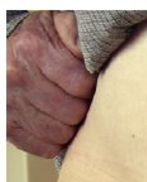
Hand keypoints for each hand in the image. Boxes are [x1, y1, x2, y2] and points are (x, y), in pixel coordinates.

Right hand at [7, 11, 96, 158]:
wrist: (11, 54)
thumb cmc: (44, 45)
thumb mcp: (63, 29)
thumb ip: (81, 37)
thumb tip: (97, 53)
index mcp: (33, 52)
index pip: (80, 85)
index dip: (90, 87)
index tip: (87, 83)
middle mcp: (17, 78)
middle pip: (72, 113)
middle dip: (81, 108)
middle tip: (79, 100)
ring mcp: (10, 104)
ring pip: (60, 133)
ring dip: (70, 127)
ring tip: (68, 113)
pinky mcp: (8, 125)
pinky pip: (43, 147)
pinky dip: (54, 142)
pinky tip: (56, 126)